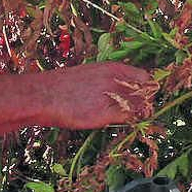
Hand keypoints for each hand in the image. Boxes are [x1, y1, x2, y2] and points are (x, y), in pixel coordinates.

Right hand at [38, 62, 156, 129]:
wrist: (43, 95)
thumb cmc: (64, 86)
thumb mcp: (91, 74)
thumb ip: (110, 80)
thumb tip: (126, 87)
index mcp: (113, 68)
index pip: (145, 77)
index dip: (148, 88)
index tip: (146, 96)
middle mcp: (116, 81)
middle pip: (146, 93)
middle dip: (147, 102)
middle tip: (143, 110)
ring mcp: (111, 97)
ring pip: (139, 107)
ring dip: (140, 113)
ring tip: (132, 116)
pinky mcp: (105, 114)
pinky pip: (128, 119)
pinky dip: (129, 121)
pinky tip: (122, 122)